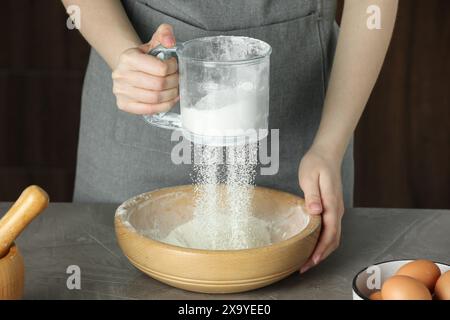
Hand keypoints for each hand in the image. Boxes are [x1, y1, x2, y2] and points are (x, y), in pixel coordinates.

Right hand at [112, 24, 178, 114]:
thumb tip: (170, 41)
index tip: (175, 66)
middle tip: (178, 79)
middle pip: (159, 84)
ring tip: (176, 89)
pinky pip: (149, 109)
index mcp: (128, 57)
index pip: (160, 68)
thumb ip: (164, 34)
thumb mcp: (154, 41)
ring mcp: (121, 91)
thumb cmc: (145, 57)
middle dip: (174, 83)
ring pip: (155, 98)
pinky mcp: (124, 104)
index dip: (173, 68)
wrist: (129, 68)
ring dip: (171, 95)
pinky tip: (170, 99)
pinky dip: (164, 106)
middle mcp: (121, 74)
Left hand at [298, 146, 344, 272]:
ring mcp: (336, 209)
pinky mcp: (332, 207)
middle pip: (333, 239)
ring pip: (333, 236)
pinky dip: (323, 241)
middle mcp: (337, 210)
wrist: (327, 153)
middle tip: (304, 267)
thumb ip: (313, 195)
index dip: (320, 250)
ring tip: (307, 261)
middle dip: (320, 256)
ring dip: (322, 250)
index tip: (310, 261)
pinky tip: (312, 244)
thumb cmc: (316, 163)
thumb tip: (316, 211)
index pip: (329, 233)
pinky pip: (330, 229)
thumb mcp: (310, 176)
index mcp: (331, 204)